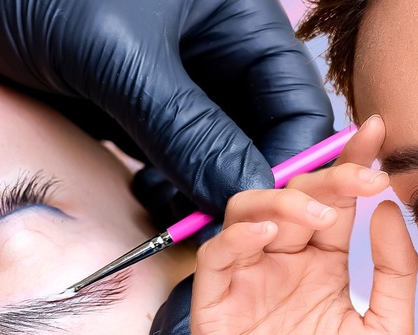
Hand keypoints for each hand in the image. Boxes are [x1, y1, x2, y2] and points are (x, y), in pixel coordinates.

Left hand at [0, 0, 334, 220]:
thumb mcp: (121, 58)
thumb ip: (188, 128)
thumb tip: (244, 194)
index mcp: (236, 24)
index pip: (296, 103)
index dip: (290, 161)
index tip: (264, 211)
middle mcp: (215, 55)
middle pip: (261, 134)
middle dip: (243, 183)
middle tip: (217, 227)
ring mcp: (176, 86)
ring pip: (216, 154)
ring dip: (204, 192)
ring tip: (174, 211)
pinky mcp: (137, 109)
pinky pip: (173, 159)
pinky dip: (170, 187)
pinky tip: (148, 197)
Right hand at [192, 116, 417, 334]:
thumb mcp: (391, 328)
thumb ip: (393, 268)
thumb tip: (385, 209)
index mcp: (321, 268)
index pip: (333, 203)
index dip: (349, 164)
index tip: (375, 132)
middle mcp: (283, 268)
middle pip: (291, 198)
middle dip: (324, 180)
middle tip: (359, 178)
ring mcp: (249, 285)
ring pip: (247, 214)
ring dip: (281, 204)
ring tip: (318, 219)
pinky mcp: (216, 309)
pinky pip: (217, 259)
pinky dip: (238, 238)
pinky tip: (267, 236)